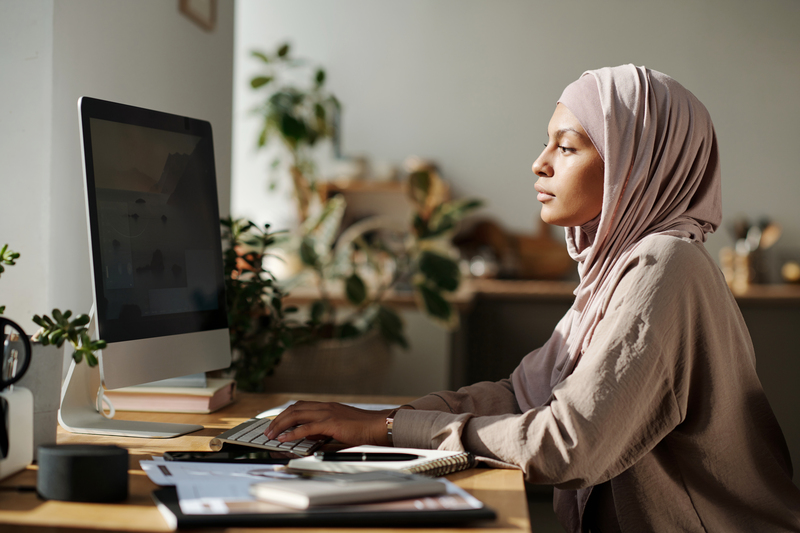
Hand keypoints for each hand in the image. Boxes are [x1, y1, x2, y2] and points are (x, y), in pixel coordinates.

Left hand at [265, 401, 393, 446]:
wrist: (378, 425)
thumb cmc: (363, 428)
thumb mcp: (340, 427)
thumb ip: (324, 429)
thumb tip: (309, 436)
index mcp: (327, 406)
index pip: (300, 406)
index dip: (285, 413)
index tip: (275, 423)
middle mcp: (325, 406)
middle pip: (294, 408)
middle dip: (278, 419)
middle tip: (268, 430)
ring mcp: (327, 413)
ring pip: (296, 415)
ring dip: (280, 425)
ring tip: (271, 434)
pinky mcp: (331, 423)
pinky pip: (306, 427)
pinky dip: (292, 433)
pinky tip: (284, 438)